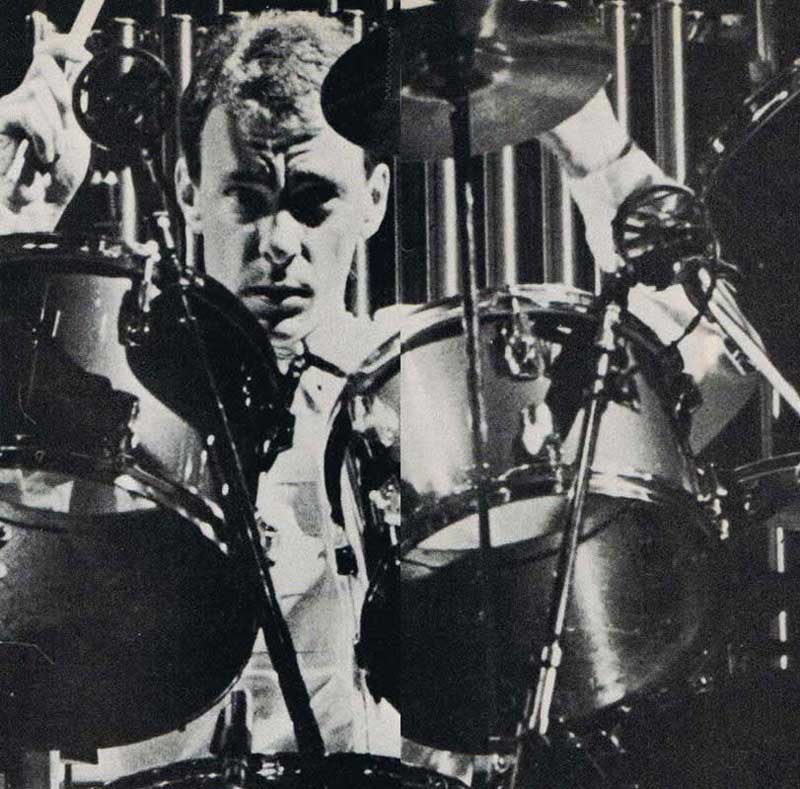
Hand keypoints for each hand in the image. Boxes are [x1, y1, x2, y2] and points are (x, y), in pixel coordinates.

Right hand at [0, 35, 91, 231]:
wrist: (32, 211)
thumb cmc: (53, 182)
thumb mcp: (73, 140)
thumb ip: (74, 107)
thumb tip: (79, 70)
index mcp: (45, 103)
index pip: (48, 58)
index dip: (62, 46)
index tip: (82, 54)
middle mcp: (23, 98)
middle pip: (45, 64)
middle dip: (65, 96)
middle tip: (66, 131)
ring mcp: (7, 107)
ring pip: (41, 91)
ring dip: (56, 130)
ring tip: (49, 156)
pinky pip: (30, 112)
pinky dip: (44, 139)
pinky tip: (40, 158)